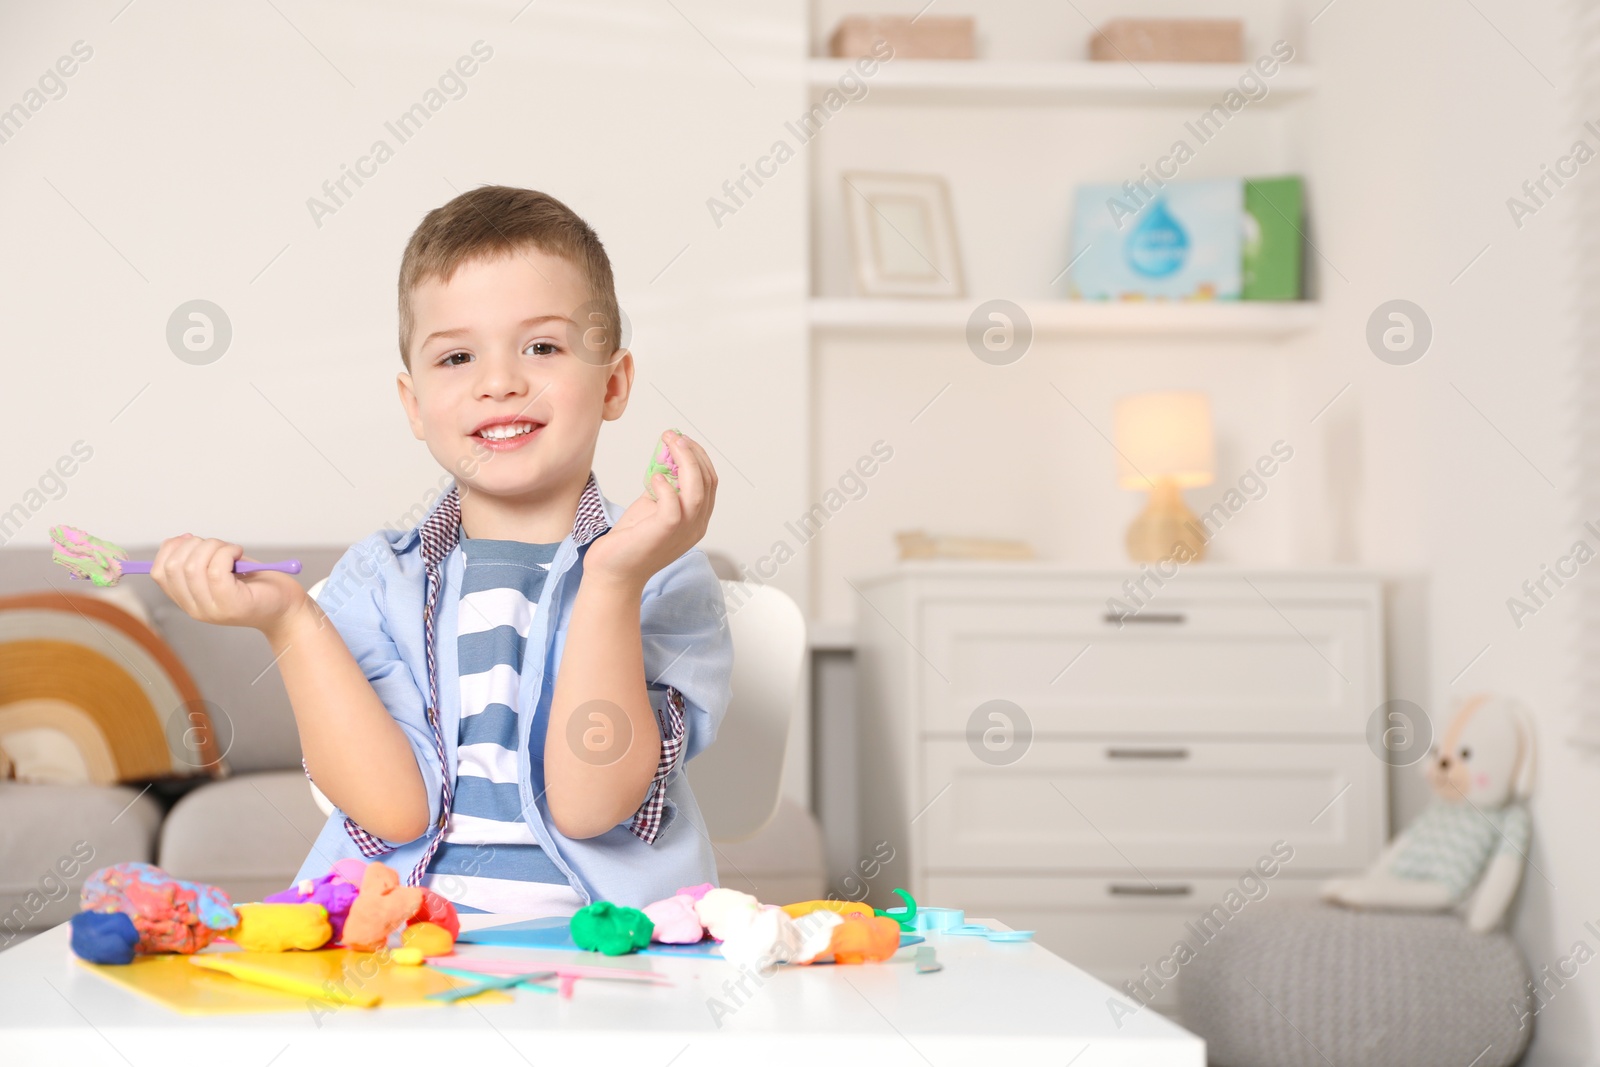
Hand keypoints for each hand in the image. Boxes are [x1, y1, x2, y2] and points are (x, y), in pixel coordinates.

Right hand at [151, 534, 307, 637]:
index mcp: (188, 600)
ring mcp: (212, 609)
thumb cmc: (256, 583)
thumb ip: (198, 557)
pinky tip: (238, 554)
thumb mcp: (221, 567)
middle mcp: (195, 608)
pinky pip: (216, 569)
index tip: (191, 539)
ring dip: (214, 547)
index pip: (159, 572)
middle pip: (174, 566)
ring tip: (232, 551)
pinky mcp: (231, 603)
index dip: (170, 549)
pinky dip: (227, 552)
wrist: (286, 607)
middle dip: (195, 545)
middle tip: (220, 546)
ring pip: (194, 566)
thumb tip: (180, 539)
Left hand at [583, 429, 717, 589]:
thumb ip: (665, 486)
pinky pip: (674, 505)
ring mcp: (683, 531)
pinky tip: (654, 477)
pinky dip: (666, 486)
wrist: (614, 571)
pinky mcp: (664, 532)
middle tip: (674, 436)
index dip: (699, 456)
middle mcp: (696, 525)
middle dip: (693, 453)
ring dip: (685, 461)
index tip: (681, 440)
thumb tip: (665, 458)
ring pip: (697, 490)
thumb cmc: (631, 541)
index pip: (710, 481)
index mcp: (697, 518)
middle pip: (708, 481)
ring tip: (669, 443)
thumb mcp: (652, 506)